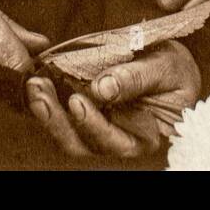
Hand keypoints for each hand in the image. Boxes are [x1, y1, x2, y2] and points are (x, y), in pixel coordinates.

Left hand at [25, 41, 199, 159]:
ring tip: (35, 86)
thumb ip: (138, 77)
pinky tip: (39, 84)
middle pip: (83, 145)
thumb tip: (103, 87)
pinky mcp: (86, 115)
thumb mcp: (167, 67)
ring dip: (47, 112)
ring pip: (68, 135)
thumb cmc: (174, 71)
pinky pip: (63, 117)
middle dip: (58, 121)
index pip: (115, 142)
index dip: (94, 125)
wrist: (168, 65)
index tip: (78, 101)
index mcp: (144, 138)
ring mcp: (99, 130)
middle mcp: (118, 141)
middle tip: (41, 91)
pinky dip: (49, 102)